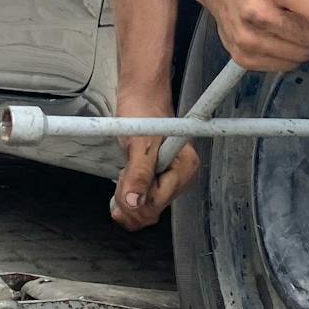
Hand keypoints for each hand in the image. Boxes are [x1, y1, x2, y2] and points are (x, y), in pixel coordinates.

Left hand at [111, 81, 200, 231]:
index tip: (123, 177)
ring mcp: (172, 181)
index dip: (134, 197)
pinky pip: (144, 203)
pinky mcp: (161, 182)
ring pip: (146, 209)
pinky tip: (127, 179)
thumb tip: (134, 202)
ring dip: (128, 197)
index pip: (157, 203)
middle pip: (152, 211)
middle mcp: (183, 177)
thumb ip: (138, 174)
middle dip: (130, 199)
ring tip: (126, 172)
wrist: (141, 97)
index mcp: (185, 168)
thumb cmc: (143, 111)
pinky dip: (129, 196)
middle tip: (123, 173)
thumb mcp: (138, 142)